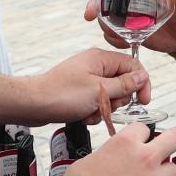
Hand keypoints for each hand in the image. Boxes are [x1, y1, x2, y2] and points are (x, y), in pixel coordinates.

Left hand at [36, 48, 151, 123]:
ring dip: (104, 108)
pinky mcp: (80, 90)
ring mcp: (87, 78)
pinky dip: (94, 111)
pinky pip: (97, 101)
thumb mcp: (99, 91)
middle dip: (118, 99)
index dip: (141, 83)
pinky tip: (83, 116)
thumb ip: (124, 84)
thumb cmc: (61, 95)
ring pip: (110, 95)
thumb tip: (143, 77)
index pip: (133, 65)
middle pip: (123, 82)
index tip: (143, 101)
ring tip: (91, 113)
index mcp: (101, 59)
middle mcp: (95, 65)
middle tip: (106, 106)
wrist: (32, 105)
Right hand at [56, 124, 175, 175]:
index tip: (139, 143)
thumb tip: (109, 159)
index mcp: (124, 144)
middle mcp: (145, 158)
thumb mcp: (84, 164)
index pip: (143, 128)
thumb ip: (105, 156)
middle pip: (175, 138)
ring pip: (173, 169)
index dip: (140, 136)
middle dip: (172, 141)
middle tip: (168, 148)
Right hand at [84, 0, 175, 55]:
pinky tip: (124, 44)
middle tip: (89, 15)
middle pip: (105, 0)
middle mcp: (131, 2)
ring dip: (104, 26)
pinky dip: (114, 40)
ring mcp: (128, 18)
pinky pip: (113, 36)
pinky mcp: (129, 33)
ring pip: (106, 19)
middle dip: (94, 5)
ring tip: (115, 35)